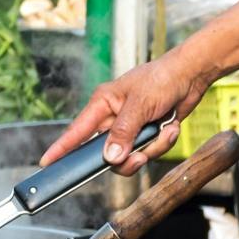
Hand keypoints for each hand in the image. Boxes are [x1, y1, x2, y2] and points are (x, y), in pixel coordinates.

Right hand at [39, 51, 207, 175]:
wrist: (192, 75)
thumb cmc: (163, 79)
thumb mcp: (140, 105)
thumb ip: (123, 132)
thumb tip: (109, 157)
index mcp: (103, 104)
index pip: (77, 130)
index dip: (62, 147)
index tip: (46, 162)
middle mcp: (113, 117)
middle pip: (107, 153)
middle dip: (127, 157)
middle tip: (139, 157)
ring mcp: (131, 128)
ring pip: (130, 156)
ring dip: (151, 147)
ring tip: (165, 129)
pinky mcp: (147, 134)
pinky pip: (149, 151)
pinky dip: (163, 142)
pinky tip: (171, 126)